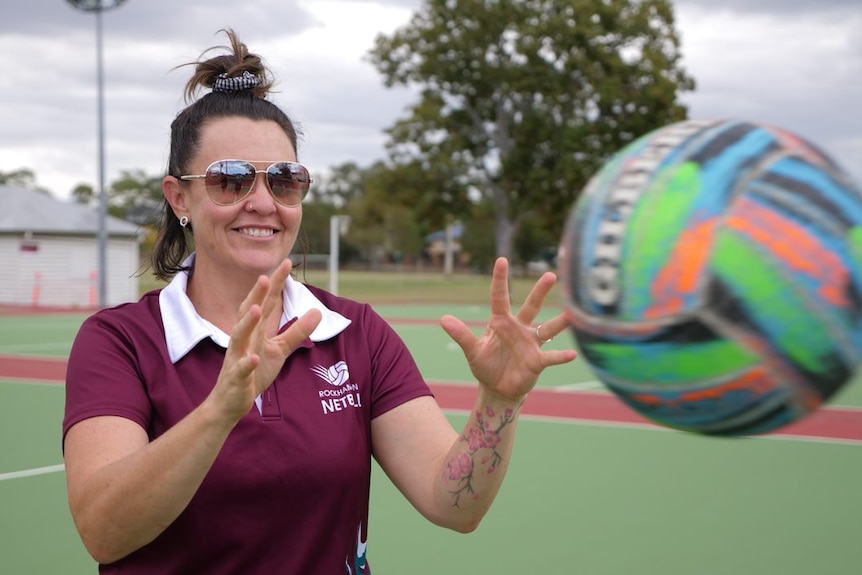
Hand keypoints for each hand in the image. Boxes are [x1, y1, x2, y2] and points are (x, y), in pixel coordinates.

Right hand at [210, 259, 321, 421]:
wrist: (230, 401)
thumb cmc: (253, 371)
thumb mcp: (279, 349)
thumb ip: (297, 331)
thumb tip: (317, 311)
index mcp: (254, 330)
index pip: (266, 303)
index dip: (275, 284)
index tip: (287, 263)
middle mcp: (243, 339)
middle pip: (249, 312)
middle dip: (257, 295)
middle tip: (267, 277)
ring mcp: (237, 357)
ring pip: (239, 336)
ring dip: (247, 322)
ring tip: (257, 308)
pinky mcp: (236, 377)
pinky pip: (240, 369)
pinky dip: (246, 363)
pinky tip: (253, 358)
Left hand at [440, 257, 577, 402]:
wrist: (498, 389)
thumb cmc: (486, 366)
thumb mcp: (472, 351)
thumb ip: (461, 335)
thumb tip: (443, 319)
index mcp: (501, 322)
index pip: (500, 297)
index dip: (500, 279)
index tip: (501, 260)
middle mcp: (519, 328)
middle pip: (532, 306)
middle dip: (540, 291)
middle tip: (550, 275)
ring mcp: (530, 343)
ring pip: (548, 329)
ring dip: (560, 322)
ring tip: (573, 313)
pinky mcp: (537, 361)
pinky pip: (551, 356)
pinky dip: (561, 356)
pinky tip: (572, 353)